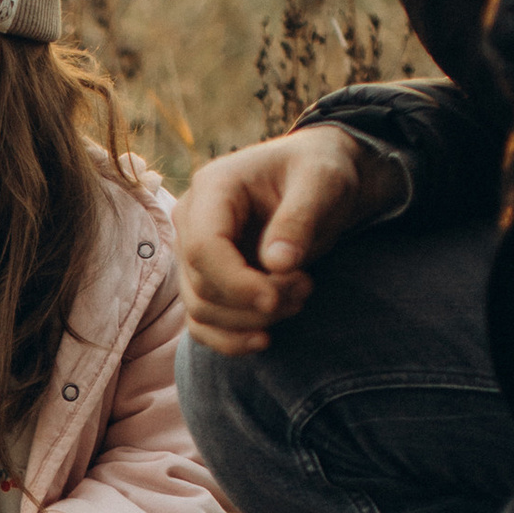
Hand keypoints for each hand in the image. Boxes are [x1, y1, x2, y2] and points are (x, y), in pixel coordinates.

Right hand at [174, 126, 401, 355]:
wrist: (317, 180)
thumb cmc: (319, 172)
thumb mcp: (322, 183)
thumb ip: (300, 218)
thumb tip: (278, 264)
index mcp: (212, 188)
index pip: (203, 249)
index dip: (237, 283)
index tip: (278, 298)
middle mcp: (191, 220)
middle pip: (202, 285)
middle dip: (256, 302)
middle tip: (306, 287)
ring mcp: (192, 253)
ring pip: (201, 310)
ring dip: (252, 320)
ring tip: (298, 297)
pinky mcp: (205, 279)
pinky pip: (202, 324)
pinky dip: (230, 340)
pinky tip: (265, 338)